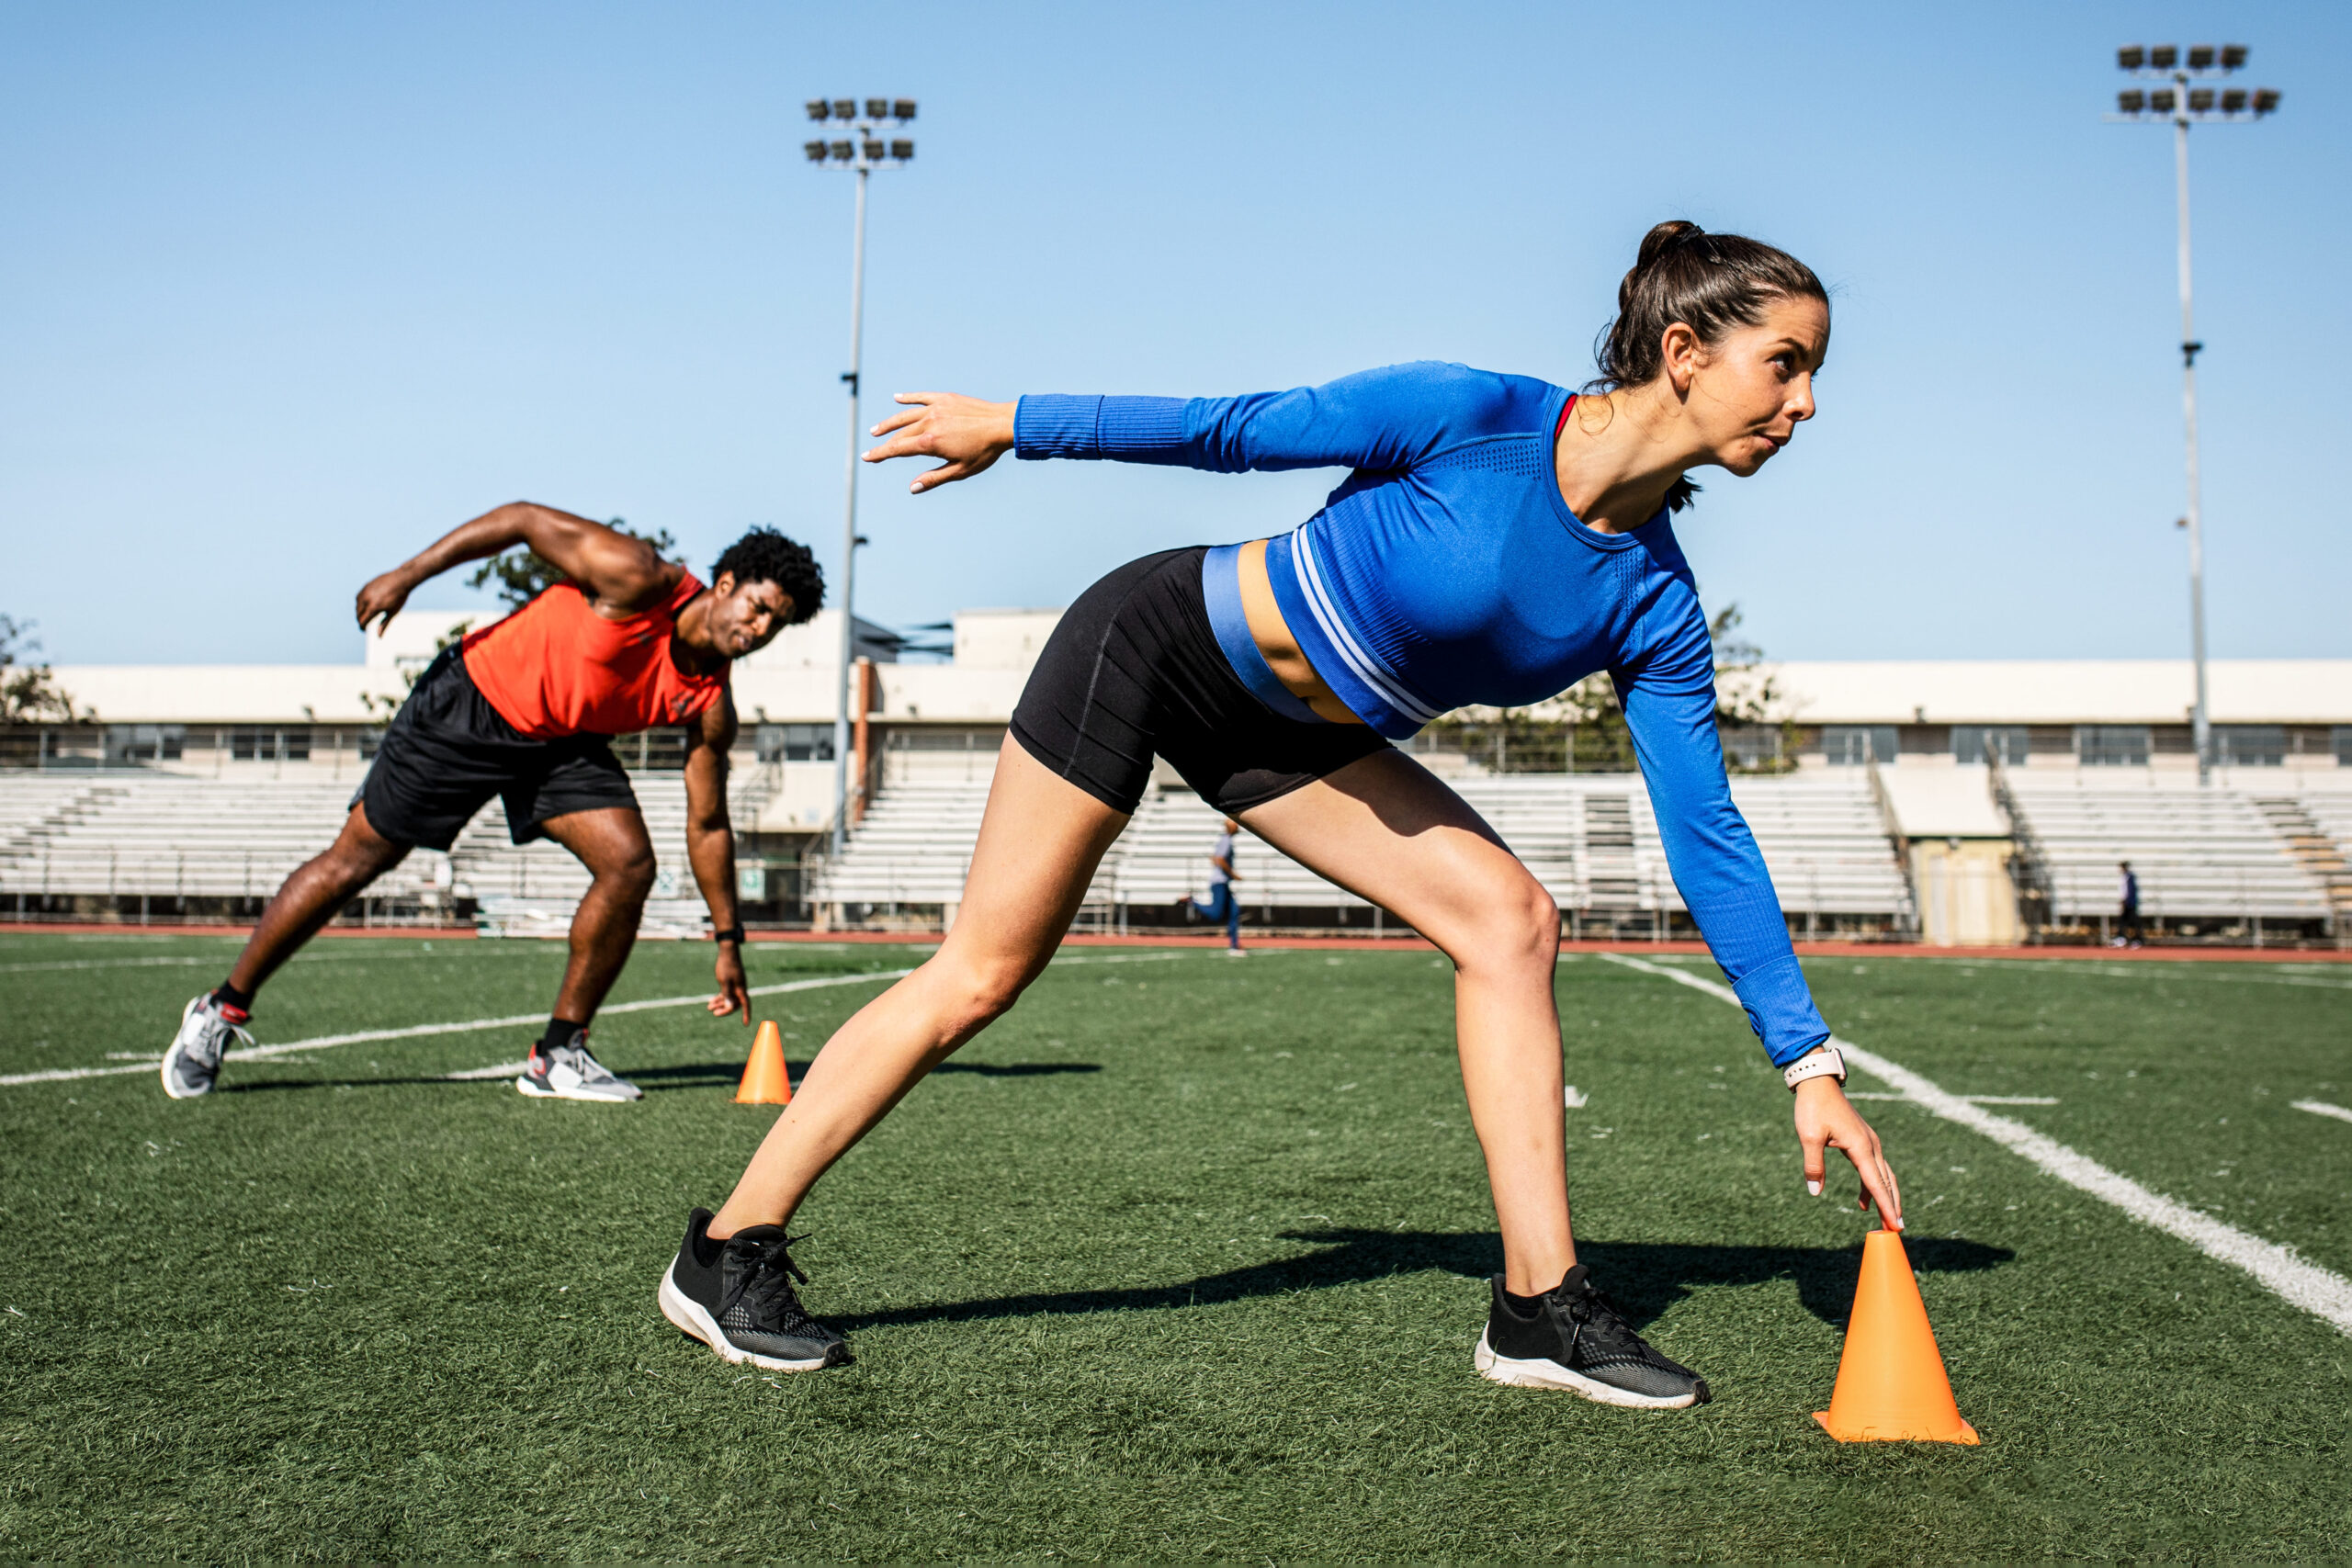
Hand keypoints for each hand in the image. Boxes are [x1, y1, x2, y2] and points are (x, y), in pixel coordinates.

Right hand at [355, 568, 415, 634]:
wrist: (401, 579)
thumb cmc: (399, 597)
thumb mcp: (393, 612)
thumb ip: (384, 624)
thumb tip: (379, 636)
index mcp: (373, 607)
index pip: (362, 621)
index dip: (362, 627)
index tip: (365, 630)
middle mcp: (366, 599)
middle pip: (358, 614)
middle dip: (361, 620)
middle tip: (366, 623)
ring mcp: (365, 591)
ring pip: (357, 605)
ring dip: (360, 611)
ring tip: (367, 614)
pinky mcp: (366, 586)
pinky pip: (359, 596)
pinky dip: (360, 602)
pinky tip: (366, 604)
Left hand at [709, 944, 750, 1021]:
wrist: (727, 952)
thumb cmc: (726, 966)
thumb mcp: (724, 982)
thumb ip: (727, 995)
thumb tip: (730, 1007)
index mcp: (741, 989)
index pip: (745, 1004)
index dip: (746, 1015)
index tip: (745, 1024)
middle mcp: (740, 988)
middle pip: (735, 1004)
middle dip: (725, 1009)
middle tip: (714, 1013)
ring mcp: (735, 985)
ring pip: (729, 999)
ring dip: (720, 1004)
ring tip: (708, 1007)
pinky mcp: (730, 982)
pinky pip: (726, 993)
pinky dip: (719, 998)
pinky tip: (711, 1001)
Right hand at [863, 393, 1016, 492]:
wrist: (1003, 425)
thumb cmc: (984, 451)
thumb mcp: (959, 470)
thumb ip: (934, 478)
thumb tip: (912, 488)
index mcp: (930, 442)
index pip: (897, 449)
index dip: (880, 454)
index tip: (866, 457)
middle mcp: (929, 422)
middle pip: (900, 433)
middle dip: (884, 442)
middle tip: (872, 448)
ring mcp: (936, 408)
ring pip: (906, 415)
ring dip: (890, 422)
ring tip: (876, 429)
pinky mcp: (945, 398)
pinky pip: (922, 396)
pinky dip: (908, 398)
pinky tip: (897, 398)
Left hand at [1794, 1071, 1903, 1228]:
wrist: (1818, 1084)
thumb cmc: (1813, 1108)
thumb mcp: (1809, 1137)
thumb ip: (1814, 1166)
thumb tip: (1815, 1193)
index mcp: (1861, 1147)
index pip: (1877, 1183)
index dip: (1886, 1206)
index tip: (1896, 1225)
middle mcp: (1871, 1145)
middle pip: (1887, 1182)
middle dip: (1892, 1206)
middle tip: (1897, 1230)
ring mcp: (1869, 1142)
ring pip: (1883, 1175)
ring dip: (1885, 1197)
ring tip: (1885, 1221)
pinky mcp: (1863, 1140)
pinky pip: (1873, 1168)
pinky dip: (1873, 1185)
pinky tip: (1864, 1201)